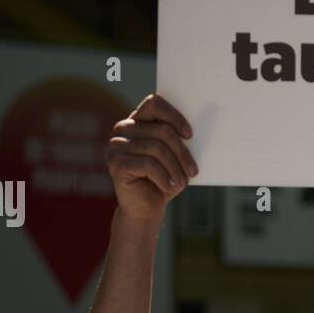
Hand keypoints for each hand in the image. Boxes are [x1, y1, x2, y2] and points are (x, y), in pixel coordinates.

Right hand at [108, 94, 196, 221]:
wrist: (144, 209)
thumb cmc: (163, 180)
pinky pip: (147, 165)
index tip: (190, 135)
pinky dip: (163, 178)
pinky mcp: (115, 163)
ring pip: (157, 149)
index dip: (174, 116)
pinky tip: (168, 187)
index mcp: (137, 121)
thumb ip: (180, 140)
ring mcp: (116, 145)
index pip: (154, 103)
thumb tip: (198, 131)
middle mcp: (123, 129)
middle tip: (193, 171)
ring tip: (182, 182)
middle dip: (182, 152)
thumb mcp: (174, 158)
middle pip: (161, 131)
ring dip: (175, 168)